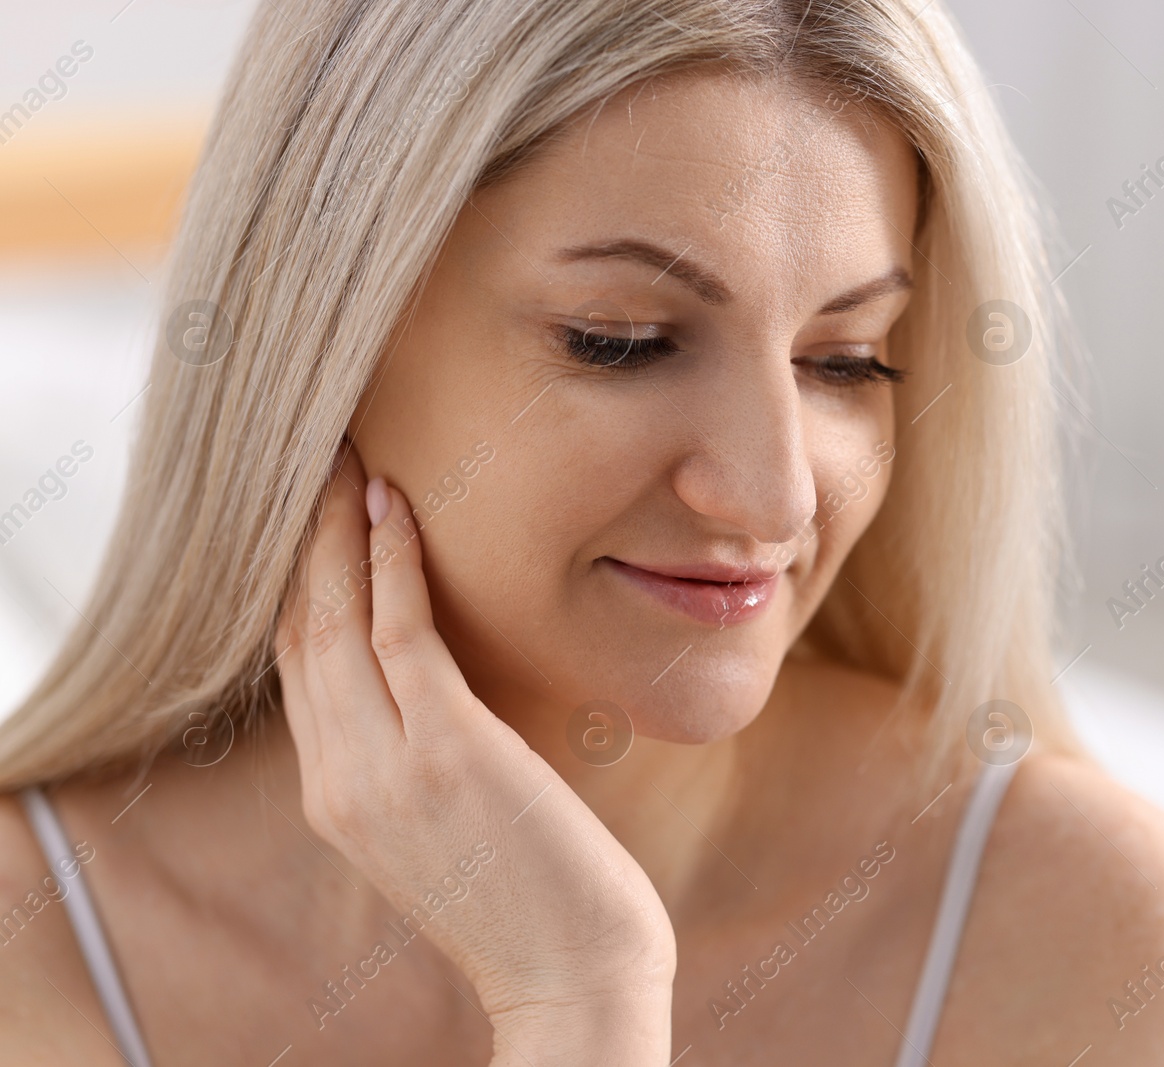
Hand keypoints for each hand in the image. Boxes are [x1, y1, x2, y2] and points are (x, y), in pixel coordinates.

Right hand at [274, 443, 674, 1064]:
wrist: (571, 977)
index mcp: (337, 796)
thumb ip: (419, 757)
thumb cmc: (532, 895)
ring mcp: (383, 768)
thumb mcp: (450, 823)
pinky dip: (392, 563)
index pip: (297, 666)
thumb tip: (434, 686)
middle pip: (298, 630)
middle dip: (300, 536)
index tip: (307, 510)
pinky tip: (393, 508)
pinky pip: (401, 635)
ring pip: (335, 621)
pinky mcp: (446, 751)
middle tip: (309, 454)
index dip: (295, 581)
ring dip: (334, 528)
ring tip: (340, 455)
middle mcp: (339, 779)